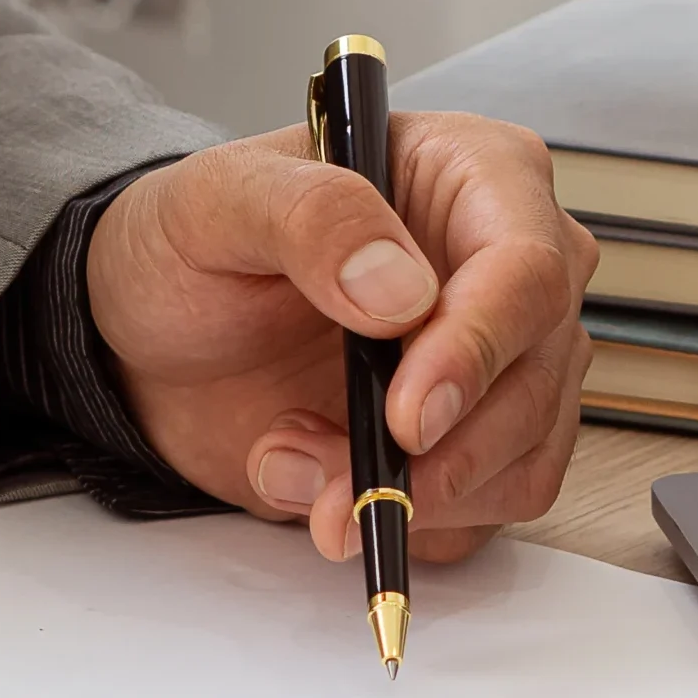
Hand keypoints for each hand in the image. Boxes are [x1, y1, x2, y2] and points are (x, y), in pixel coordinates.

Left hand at [86, 114, 597, 561]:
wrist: (161, 334)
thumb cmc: (195, 243)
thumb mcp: (218, 202)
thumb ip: (311, 219)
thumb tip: (399, 289)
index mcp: (474, 176)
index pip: (526, 269)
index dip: (475, 350)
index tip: (405, 417)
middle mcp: (508, 268)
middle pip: (536, 378)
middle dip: (433, 451)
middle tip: (318, 468)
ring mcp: (500, 362)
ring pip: (518, 459)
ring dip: (405, 492)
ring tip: (290, 461)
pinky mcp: (471, 442)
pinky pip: (483, 511)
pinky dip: (403, 521)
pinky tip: (317, 485)